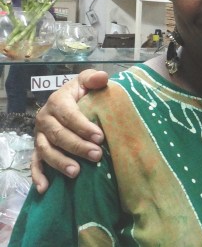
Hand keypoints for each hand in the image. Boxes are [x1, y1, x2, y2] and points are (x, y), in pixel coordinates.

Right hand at [31, 69, 108, 192]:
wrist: (69, 100)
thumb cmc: (81, 92)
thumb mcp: (86, 81)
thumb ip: (93, 78)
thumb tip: (102, 77)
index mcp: (57, 101)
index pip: (69, 115)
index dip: (83, 126)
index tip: (100, 137)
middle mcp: (44, 118)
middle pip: (59, 135)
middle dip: (77, 146)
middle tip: (96, 155)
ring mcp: (39, 135)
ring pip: (46, 150)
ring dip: (60, 162)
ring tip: (76, 172)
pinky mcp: (37, 148)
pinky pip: (34, 163)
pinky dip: (38, 176)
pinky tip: (45, 188)